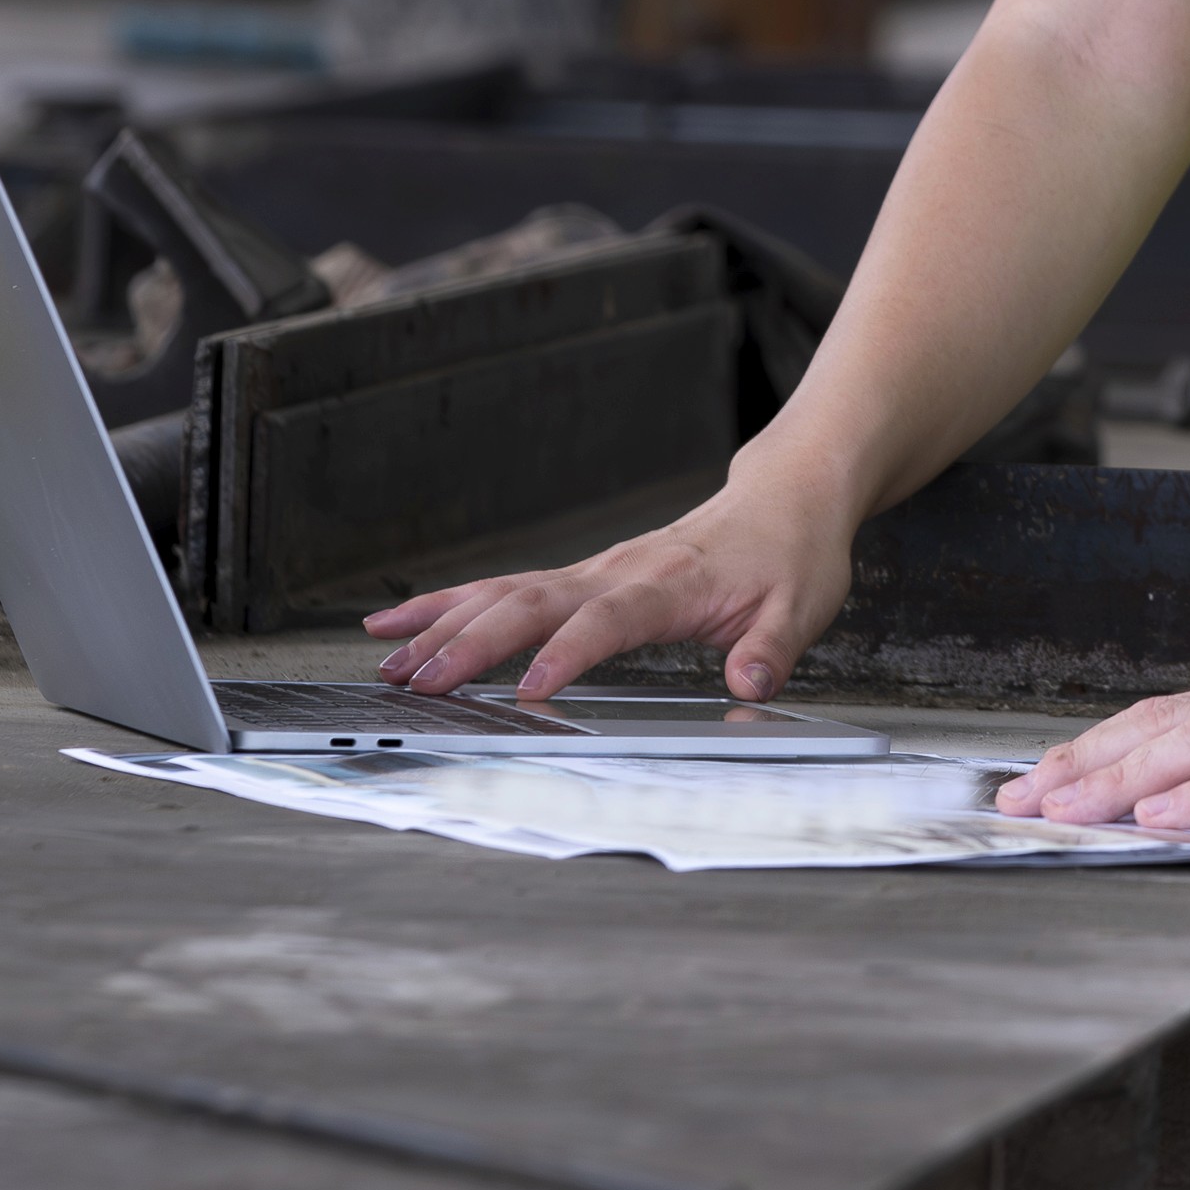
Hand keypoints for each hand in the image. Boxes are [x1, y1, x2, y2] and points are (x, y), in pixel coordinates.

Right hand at [361, 489, 844, 707]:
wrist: (785, 498)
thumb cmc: (791, 556)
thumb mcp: (801, 608)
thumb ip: (770, 650)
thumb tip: (750, 685)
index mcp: (670, 584)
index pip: (610, 619)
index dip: (569, 653)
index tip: (530, 690)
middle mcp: (618, 571)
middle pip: (532, 602)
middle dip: (471, 643)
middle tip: (418, 683)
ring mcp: (593, 570)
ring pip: (504, 592)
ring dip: (443, 625)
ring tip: (387, 658)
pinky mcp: (581, 577)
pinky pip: (506, 588)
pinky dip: (451, 605)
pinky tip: (404, 623)